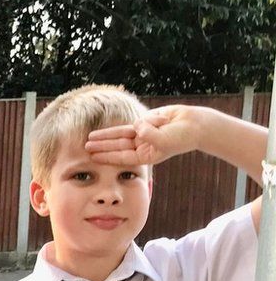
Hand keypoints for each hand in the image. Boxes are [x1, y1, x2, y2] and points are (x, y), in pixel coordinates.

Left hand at [85, 105, 203, 165]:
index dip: (107, 156)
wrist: (194, 124)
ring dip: (105, 136)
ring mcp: (143, 134)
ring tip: (89, 138)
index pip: (122, 157)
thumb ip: (150, 134)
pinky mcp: (145, 123)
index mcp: (146, 155)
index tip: (93, 157)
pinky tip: (117, 129)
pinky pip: (133, 124)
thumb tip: (137, 128)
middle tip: (85, 147)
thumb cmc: (182, 136)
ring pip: (120, 135)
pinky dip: (126, 126)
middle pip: (117, 146)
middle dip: (101, 147)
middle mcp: (142, 146)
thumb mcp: (165, 139)